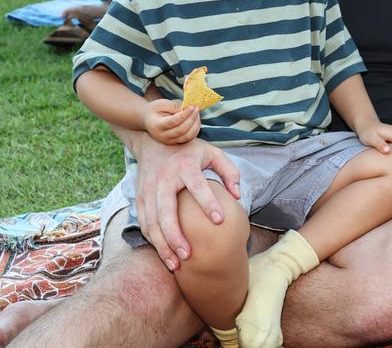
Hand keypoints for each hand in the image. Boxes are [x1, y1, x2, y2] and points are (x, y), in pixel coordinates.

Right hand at [132, 135, 240, 270]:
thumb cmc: (189, 150)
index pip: (197, 186)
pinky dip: (152, 240)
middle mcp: (164, 180)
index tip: (219, 221)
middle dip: (176, 236)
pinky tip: (164, 254)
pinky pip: (144, 223)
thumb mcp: (213, 153)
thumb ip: (229, 172)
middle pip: (166, 212)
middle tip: (189, 256)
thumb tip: (237, 195)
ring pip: (151, 222)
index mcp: (185, 167)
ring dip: (162, 245)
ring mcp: (148, 190)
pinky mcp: (139, 198)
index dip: (208, 203)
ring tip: (175, 265)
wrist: (153, 141)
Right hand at [142, 98, 200, 144]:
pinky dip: (195, 129)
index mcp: (156, 125)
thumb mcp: (162, 104)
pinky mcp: (174, 142)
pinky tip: (196, 120)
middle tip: (197, 108)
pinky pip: (189, 138)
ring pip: (187, 136)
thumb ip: (174, 106)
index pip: (174, 122)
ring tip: (197, 113)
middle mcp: (162, 136)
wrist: (147, 119)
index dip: (185, 114)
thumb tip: (188, 109)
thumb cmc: (155, 110)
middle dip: (192, 118)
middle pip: (182, 130)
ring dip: (195, 124)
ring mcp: (168, 141)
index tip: (192, 106)